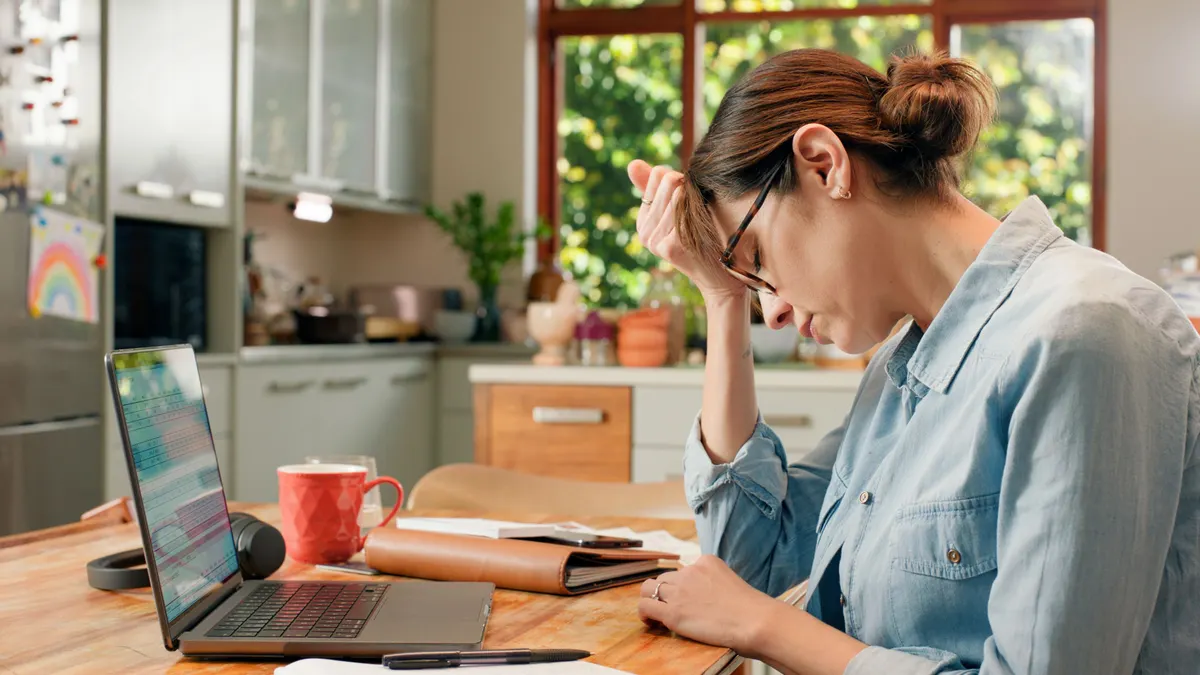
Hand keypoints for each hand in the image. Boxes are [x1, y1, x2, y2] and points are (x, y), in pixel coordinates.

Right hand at [628, 160, 746, 302]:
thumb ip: (654, 188)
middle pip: (667, 180)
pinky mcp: (670, 246)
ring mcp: (655, 241)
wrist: (719, 278)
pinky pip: (685, 206)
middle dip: (688, 187)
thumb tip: (632, 163)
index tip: (689, 201)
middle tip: (698, 212)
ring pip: (678, 192)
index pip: (657, 175)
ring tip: (702, 223)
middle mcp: (644, 233)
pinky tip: (705, 227)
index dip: (679, 180)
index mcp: (643, 223)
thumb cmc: (702, 240)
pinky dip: (700, 209)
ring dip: (696, 200)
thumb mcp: (675, 213)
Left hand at [637, 555, 773, 653]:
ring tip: (657, 614)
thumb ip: (715, 584)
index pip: (684, 570)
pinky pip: (645, 606)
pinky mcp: (673, 612)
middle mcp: (689, 571)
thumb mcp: (731, 582)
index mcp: (706, 561)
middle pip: (665, 578)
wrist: (753, 621)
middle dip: (666, 592)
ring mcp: (679, 591)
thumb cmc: (751, 610)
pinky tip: (651, 621)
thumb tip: (707, 599)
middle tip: (673, 608)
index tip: (691, 600)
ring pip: (649, 588)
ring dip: (652, 600)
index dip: (683, 587)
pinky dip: (644, 613)